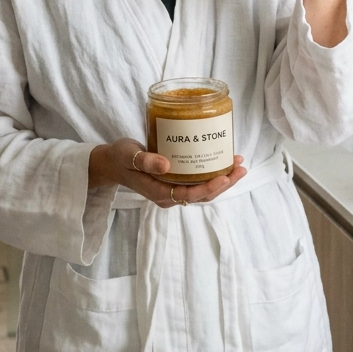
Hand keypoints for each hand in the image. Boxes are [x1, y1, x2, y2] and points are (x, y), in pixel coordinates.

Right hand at [88, 137, 245, 206]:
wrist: (112, 163)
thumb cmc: (120, 158)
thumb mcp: (129, 155)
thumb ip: (145, 160)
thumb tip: (166, 165)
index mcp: (159, 193)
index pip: (189, 195)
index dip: (209, 188)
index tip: (224, 176)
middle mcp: (169, 195)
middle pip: (202, 195)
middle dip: (224, 183)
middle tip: (240, 168)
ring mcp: (173, 190)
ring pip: (203, 190)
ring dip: (222, 179)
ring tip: (238, 164)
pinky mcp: (176, 183)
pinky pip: (198, 182)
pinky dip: (212, 174)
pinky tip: (223, 162)